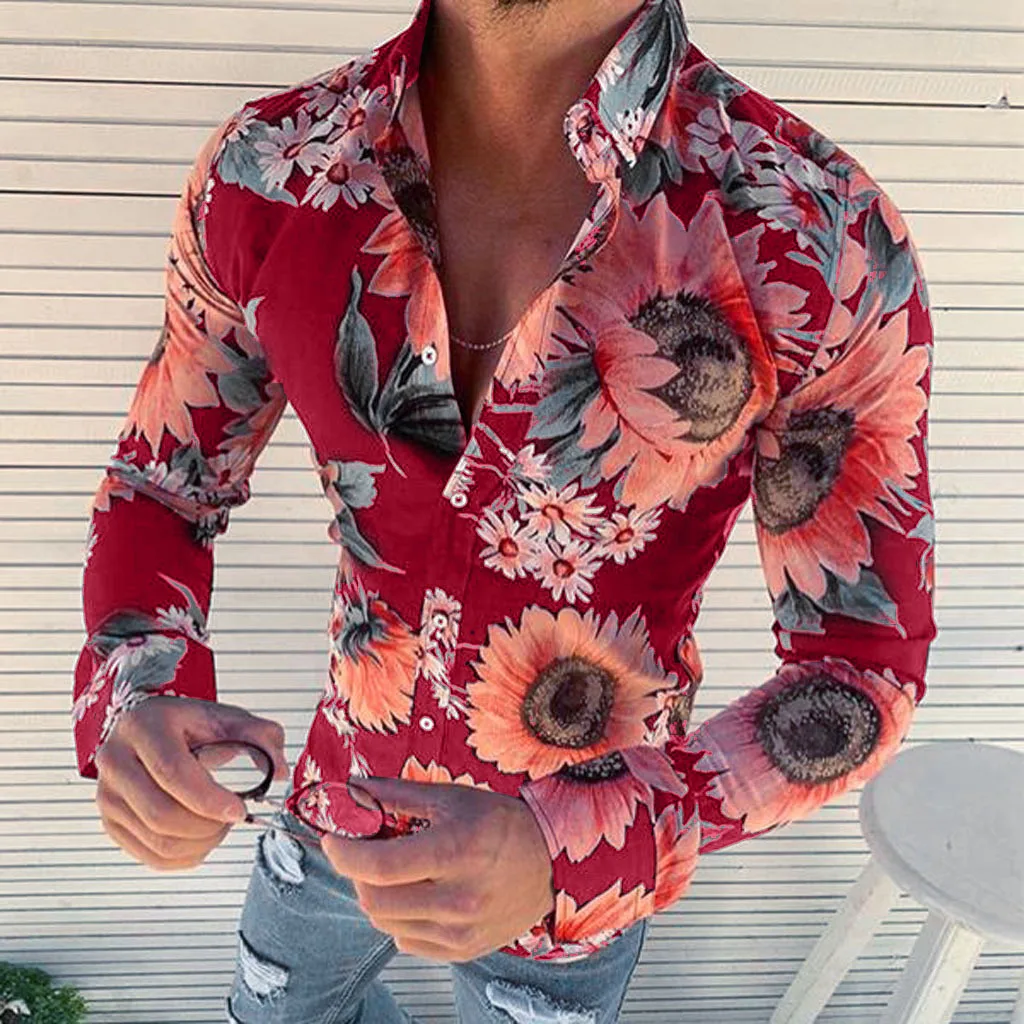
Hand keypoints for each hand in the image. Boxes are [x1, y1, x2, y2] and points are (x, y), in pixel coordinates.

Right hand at [94, 695, 288, 870]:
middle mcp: (116, 760)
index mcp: (144, 727)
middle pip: (160, 814)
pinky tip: (201, 841)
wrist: (149, 727)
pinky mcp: (110, 822)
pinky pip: (147, 856)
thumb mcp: (226, 717)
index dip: (209, 799)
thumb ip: (261, 736)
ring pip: (155, 840)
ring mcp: (107, 795)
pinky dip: (183, 858)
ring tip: (219, 828)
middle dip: (207, 827)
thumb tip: (279, 772)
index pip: (172, 772)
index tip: (239, 810)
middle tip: (232, 819)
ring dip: (198, 844)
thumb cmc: (186, 724)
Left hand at [323, 777, 553, 961]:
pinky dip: (399, 917)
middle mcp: (458, 897)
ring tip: (395, 872)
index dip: (345, 853)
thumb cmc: (504, 824)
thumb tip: (356, 789)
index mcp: (455, 851)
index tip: (335, 840)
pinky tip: (416, 894)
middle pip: (375, 900)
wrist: (550, 862)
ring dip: (377, 895)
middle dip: (359, 874)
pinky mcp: (463, 950)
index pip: (379, 865)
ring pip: (386, 922)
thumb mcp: (452, 797)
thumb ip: (398, 795)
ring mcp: (460, 930)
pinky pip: (407, 940)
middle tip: (366, 853)